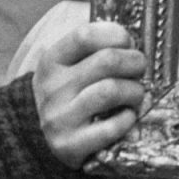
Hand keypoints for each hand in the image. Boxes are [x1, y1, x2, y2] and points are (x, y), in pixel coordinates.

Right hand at [32, 21, 146, 168]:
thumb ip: (93, 50)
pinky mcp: (70, 144)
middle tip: (140, 67)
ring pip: (111, 91)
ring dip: (134, 91)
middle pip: (107, 61)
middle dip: (134, 61)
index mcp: (51, 61)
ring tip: (136, 93)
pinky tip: (127, 116)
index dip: (115, 34)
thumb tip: (131, 44)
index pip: (84, 36)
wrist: (38, 137)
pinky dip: (127, 119)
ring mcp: (60, 117)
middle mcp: (53, 87)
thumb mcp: (67, 66)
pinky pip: (111, 127)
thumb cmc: (66, 93)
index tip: (127, 42)